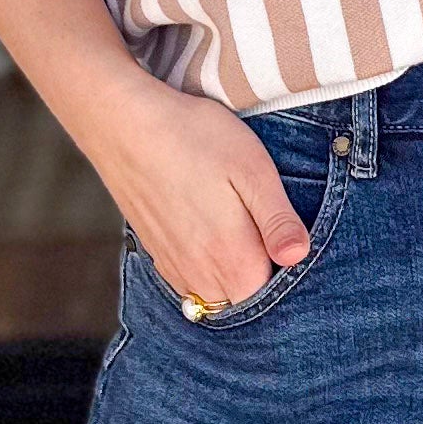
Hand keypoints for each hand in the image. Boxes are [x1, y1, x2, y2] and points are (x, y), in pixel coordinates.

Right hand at [86, 78, 313, 312]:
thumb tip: (298, 256)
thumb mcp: (253, 170)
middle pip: (247, 299)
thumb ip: (278, 221)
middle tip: (264, 225)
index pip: (277, 294)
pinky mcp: (158, 256)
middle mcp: (202, 278)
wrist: (124, 124)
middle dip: (263, 274)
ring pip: (219, 294)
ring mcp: (175, 270)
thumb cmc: (195, 139)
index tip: (287, 234)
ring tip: (236, 224)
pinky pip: (193, 281)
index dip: (290, 268)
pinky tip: (210, 229)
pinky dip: (208, 267)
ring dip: (234, 272)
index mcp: (234, 262)